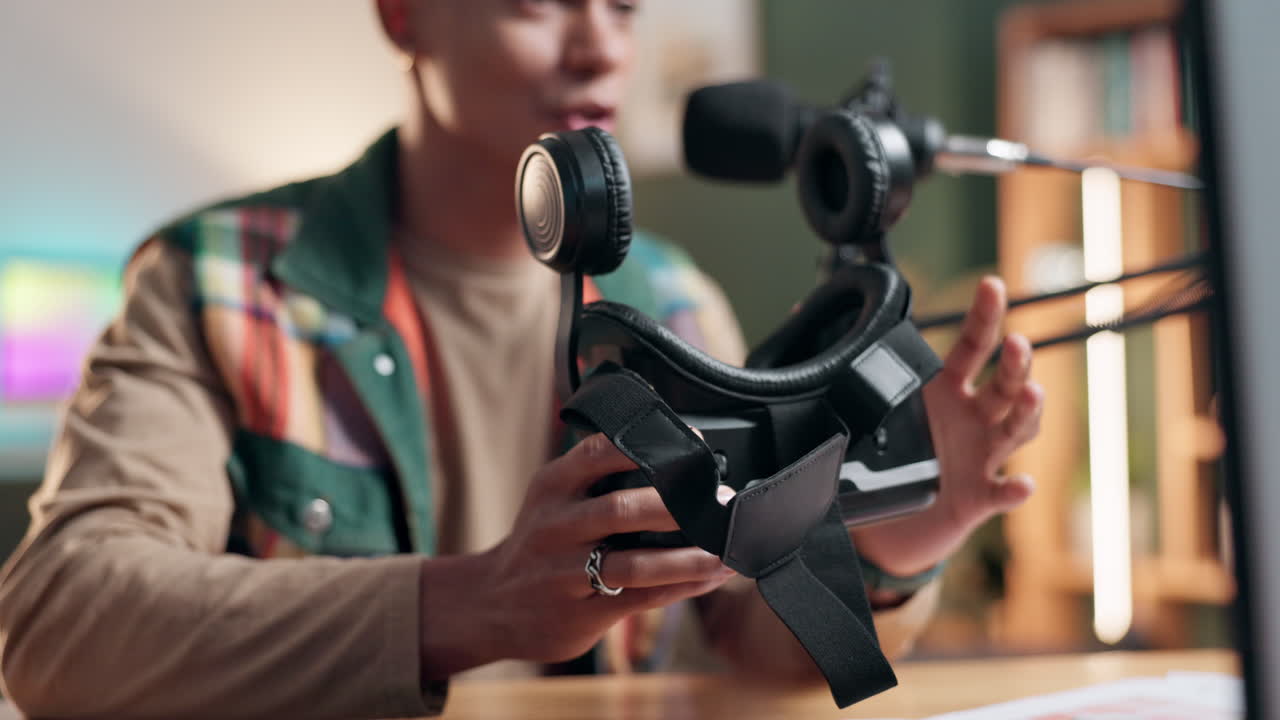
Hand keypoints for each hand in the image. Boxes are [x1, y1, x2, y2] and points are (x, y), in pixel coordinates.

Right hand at [417, 433, 734, 679]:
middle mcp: (555, 525)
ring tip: (725, 551)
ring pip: (636, 562)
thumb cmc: (539, 544)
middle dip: (679, 505)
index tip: (694, 444)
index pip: (601, 451)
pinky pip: (641, 598)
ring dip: (689, 557)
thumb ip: (596, 479)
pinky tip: (710, 578)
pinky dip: (682, 587)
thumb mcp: (551, 500)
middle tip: (720, 502)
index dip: (651, 446)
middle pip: (622, 508)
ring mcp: (565, 571)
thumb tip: (672, 462)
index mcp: (552, 485)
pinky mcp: (580, 611)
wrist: (490, 603)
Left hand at [851, 276, 1043, 576]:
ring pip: (1015, 429)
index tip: (992, 285)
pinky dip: (1015, 489)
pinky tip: (1021, 484)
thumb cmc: (888, 459)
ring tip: (1031, 395)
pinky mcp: (979, 498)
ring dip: (1026, 412)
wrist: (891, 527)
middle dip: (1016, 362)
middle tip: (1016, 342)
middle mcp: (972, 418)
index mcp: (945, 390)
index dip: (985, 315)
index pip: (972, 346)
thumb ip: (837, 364)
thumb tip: (799, 310)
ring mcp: (981, 457)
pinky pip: (1001, 493)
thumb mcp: (866, 409)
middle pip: (1005, 382)